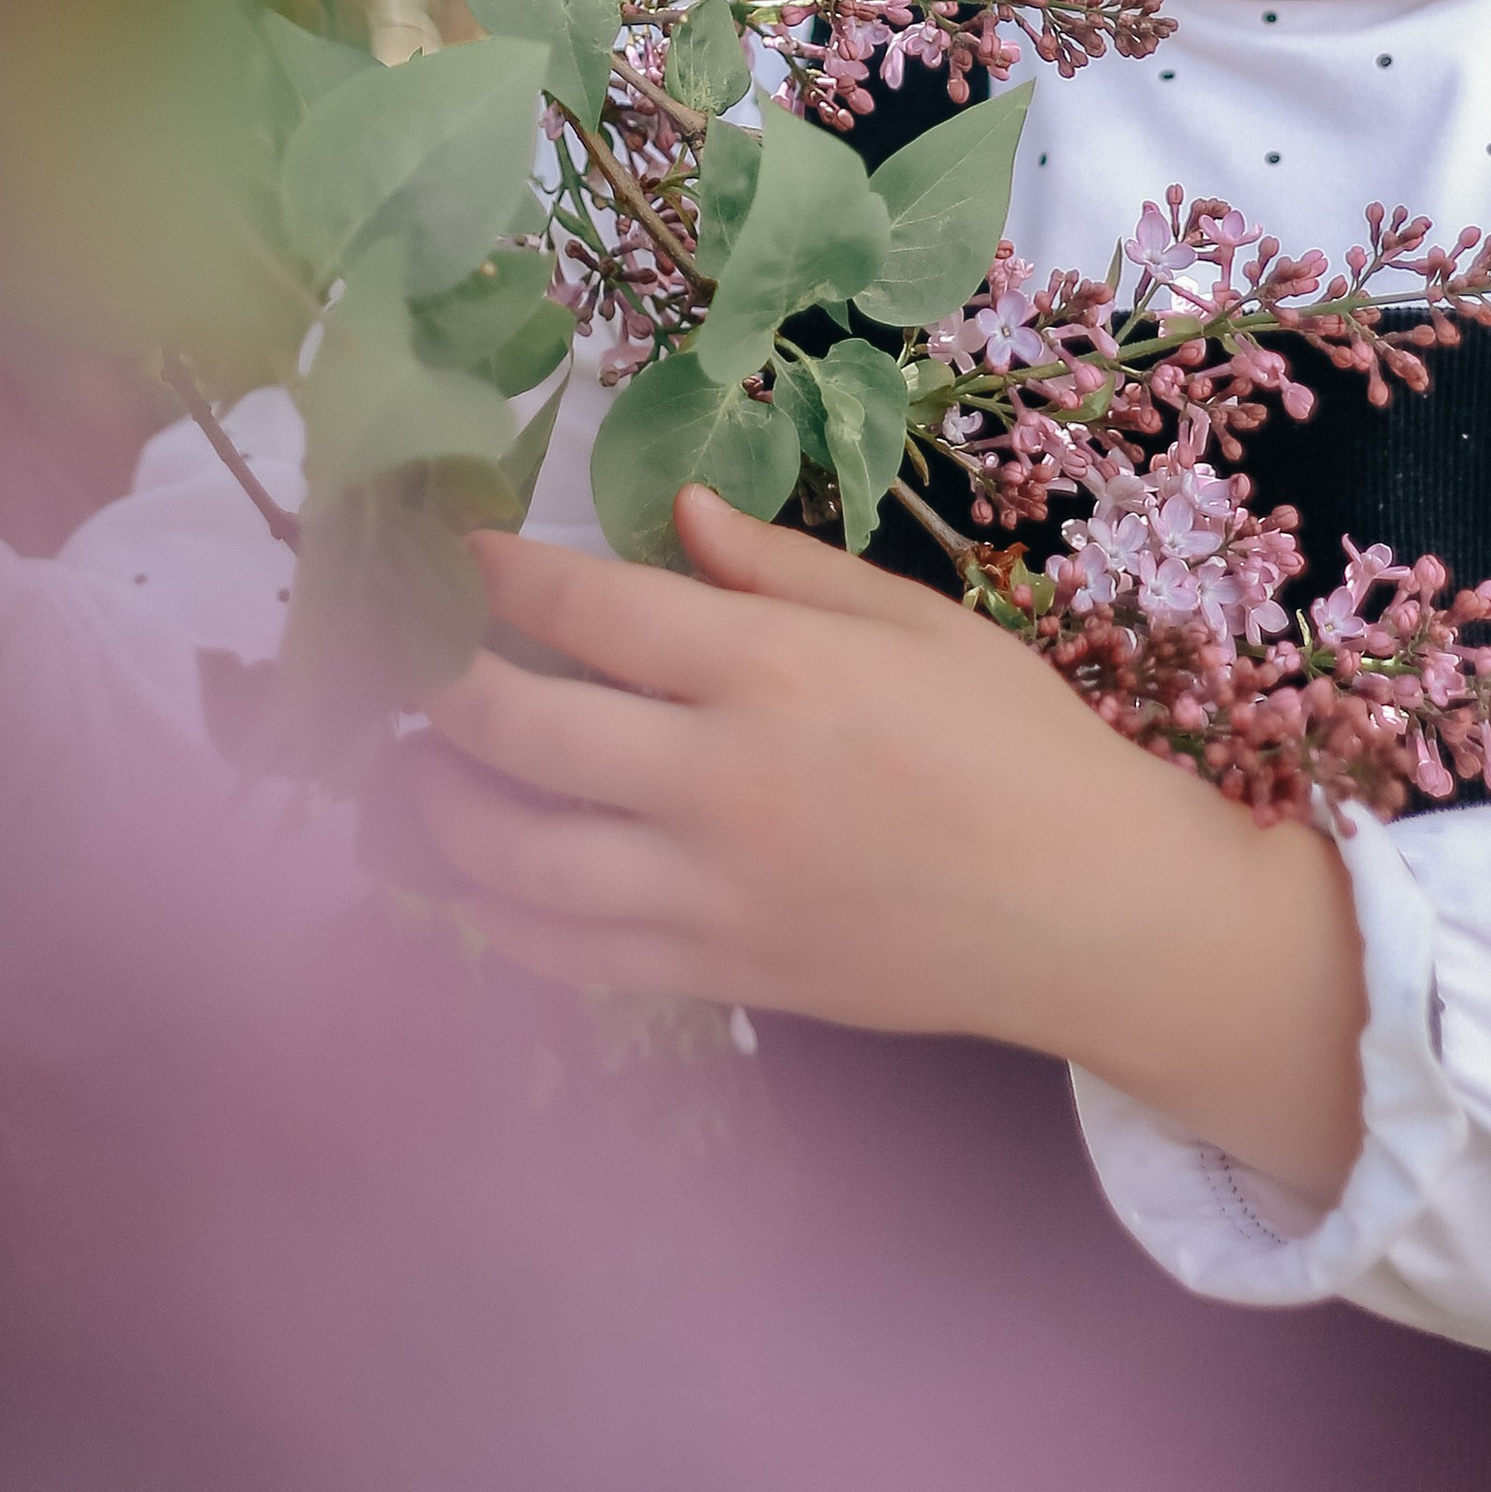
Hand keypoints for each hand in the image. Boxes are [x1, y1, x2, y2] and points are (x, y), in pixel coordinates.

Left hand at [406, 488, 1369, 1203]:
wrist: (1085, 912)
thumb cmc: (1014, 744)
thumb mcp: (917, 621)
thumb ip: (784, 569)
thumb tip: (680, 514)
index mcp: (776, 672)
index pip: (586, 613)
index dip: (498, 575)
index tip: (456, 553)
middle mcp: (722, 782)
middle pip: (515, 729)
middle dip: (434, 681)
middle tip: (404, 653)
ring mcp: (709, 893)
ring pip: (508, 856)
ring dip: (432, 802)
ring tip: (407, 763)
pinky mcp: (714, 977)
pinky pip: (560, 953)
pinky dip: (491, 911)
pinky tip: (471, 871)